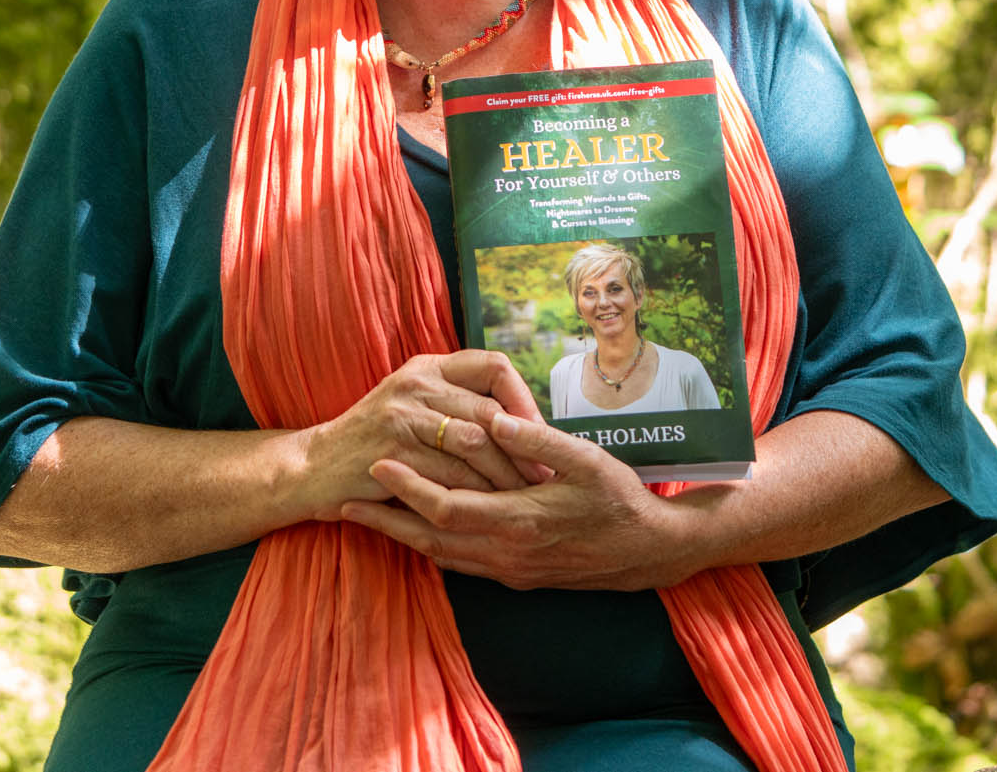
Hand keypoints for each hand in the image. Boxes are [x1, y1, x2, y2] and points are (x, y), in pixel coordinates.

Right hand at [296, 351, 546, 520]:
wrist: (315, 466)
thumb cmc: (376, 442)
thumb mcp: (414, 405)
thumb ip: (458, 402)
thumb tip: (524, 422)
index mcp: (428, 366)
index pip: (492, 365)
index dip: (522, 397)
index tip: (538, 431)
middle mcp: (417, 382)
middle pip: (490, 408)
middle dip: (524, 445)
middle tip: (545, 472)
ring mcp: (403, 414)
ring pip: (476, 441)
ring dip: (506, 473)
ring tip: (526, 494)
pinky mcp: (393, 452)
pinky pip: (450, 473)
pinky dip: (476, 492)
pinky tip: (491, 507)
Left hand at [340, 412, 700, 590]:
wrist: (651, 552)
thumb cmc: (622, 500)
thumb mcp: (586, 461)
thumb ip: (538, 440)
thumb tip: (494, 419)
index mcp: (520, 522)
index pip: (446, 508)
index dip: (406, 489)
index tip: (376, 465)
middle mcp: (507, 554)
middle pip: (430, 540)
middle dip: (385, 522)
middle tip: (344, 503)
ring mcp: (511, 571)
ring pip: (442, 557)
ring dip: (403, 537)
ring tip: (369, 518)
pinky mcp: (518, 577)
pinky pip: (462, 564)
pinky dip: (433, 547)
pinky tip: (420, 532)